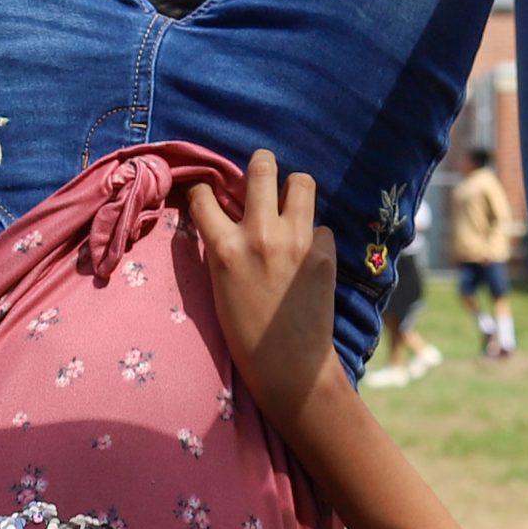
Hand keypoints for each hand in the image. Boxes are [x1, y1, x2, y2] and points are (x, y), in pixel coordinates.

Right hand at [184, 150, 338, 429]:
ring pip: (301, 181)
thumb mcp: (220, 286)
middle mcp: (258, 234)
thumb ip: (224, 247)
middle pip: (262, 166)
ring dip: (294, 189)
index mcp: (223, 247)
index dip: (205, 190)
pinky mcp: (323, 252)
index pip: (204, 195)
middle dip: (261, 164)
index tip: (211, 194)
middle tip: (262, 174)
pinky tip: (309, 256)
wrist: (288, 364)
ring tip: (292, 204)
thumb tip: (230, 218)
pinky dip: (315, 236)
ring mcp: (295, 240)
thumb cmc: (244, 333)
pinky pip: (321, 226)